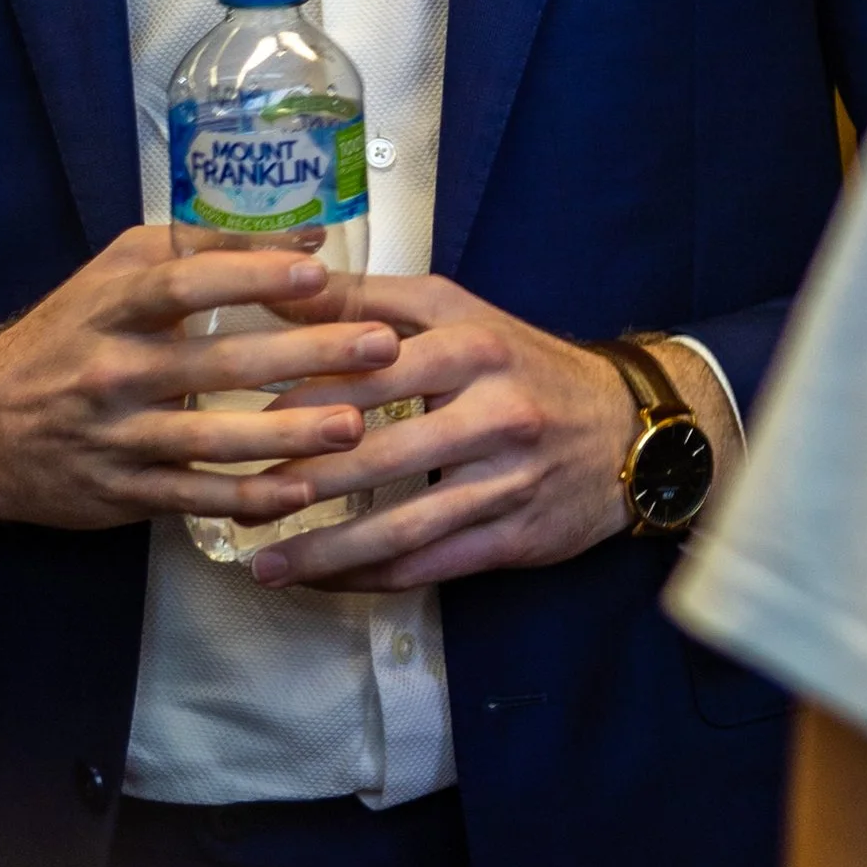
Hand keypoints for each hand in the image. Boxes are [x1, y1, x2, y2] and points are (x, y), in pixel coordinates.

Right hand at [0, 226, 402, 550]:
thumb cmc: (66, 336)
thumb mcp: (115, 276)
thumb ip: (203, 249)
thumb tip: (307, 234)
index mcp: (111, 306)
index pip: (184, 284)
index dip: (250, 275)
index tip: (316, 269)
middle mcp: (114, 371)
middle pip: (219, 364)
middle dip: (306, 355)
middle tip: (380, 347)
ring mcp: (120, 439)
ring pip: (217, 441)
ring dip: (292, 435)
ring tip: (356, 426)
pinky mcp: (126, 495)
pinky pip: (199, 499)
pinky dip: (253, 498)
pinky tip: (306, 492)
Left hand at [242, 283, 737, 592]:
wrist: (630, 428)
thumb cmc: (522, 363)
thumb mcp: (457, 313)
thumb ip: (367, 301)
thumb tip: (276, 283)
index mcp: (471, 347)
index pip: (370, 371)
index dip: (301, 398)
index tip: (239, 420)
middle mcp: (493, 412)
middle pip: (380, 454)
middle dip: (301, 484)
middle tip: (237, 502)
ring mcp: (507, 481)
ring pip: (403, 526)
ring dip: (328, 552)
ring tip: (265, 566)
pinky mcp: (516, 538)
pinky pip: (432, 566)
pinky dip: (373, 578)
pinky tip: (325, 583)